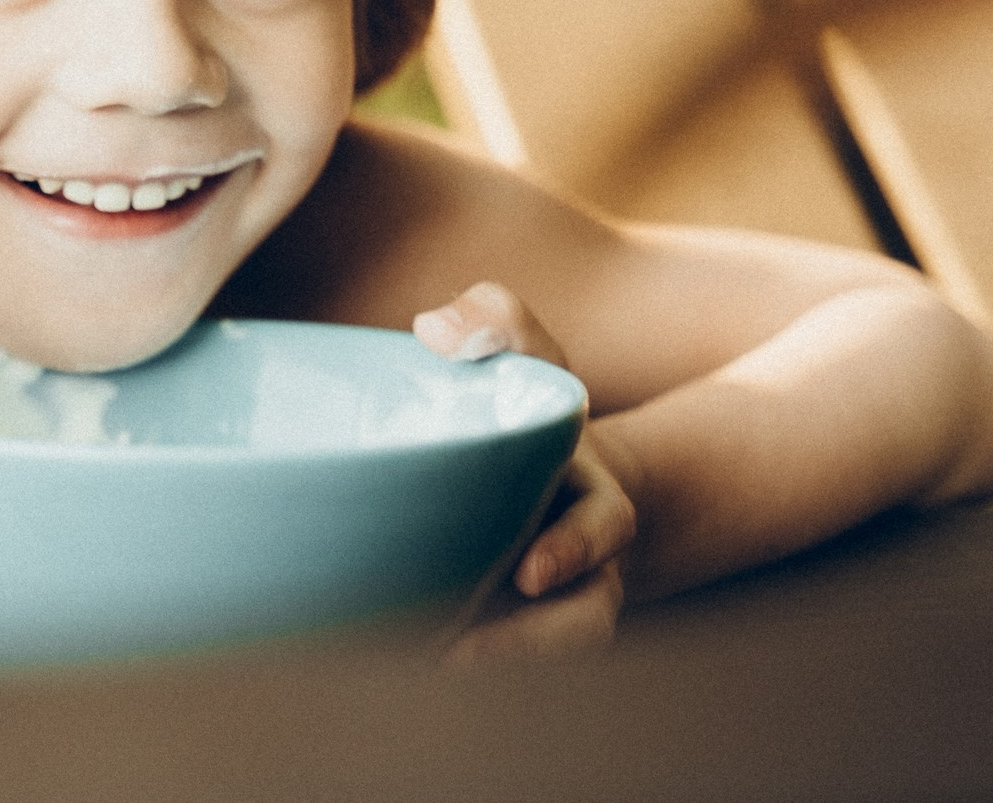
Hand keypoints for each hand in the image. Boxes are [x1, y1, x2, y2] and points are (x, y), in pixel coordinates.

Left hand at [415, 281, 637, 660]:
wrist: (537, 484)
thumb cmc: (522, 410)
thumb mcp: (526, 354)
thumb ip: (497, 321)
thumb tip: (435, 331)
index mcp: (594, 504)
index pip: (603, 529)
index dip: (574, 552)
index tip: (528, 573)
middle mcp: (581, 570)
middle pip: (576, 625)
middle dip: (522, 645)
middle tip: (445, 653)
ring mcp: (544, 615)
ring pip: (529, 661)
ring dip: (476, 667)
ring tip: (406, 666)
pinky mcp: (501, 640)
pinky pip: (488, 672)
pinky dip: (449, 671)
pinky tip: (389, 662)